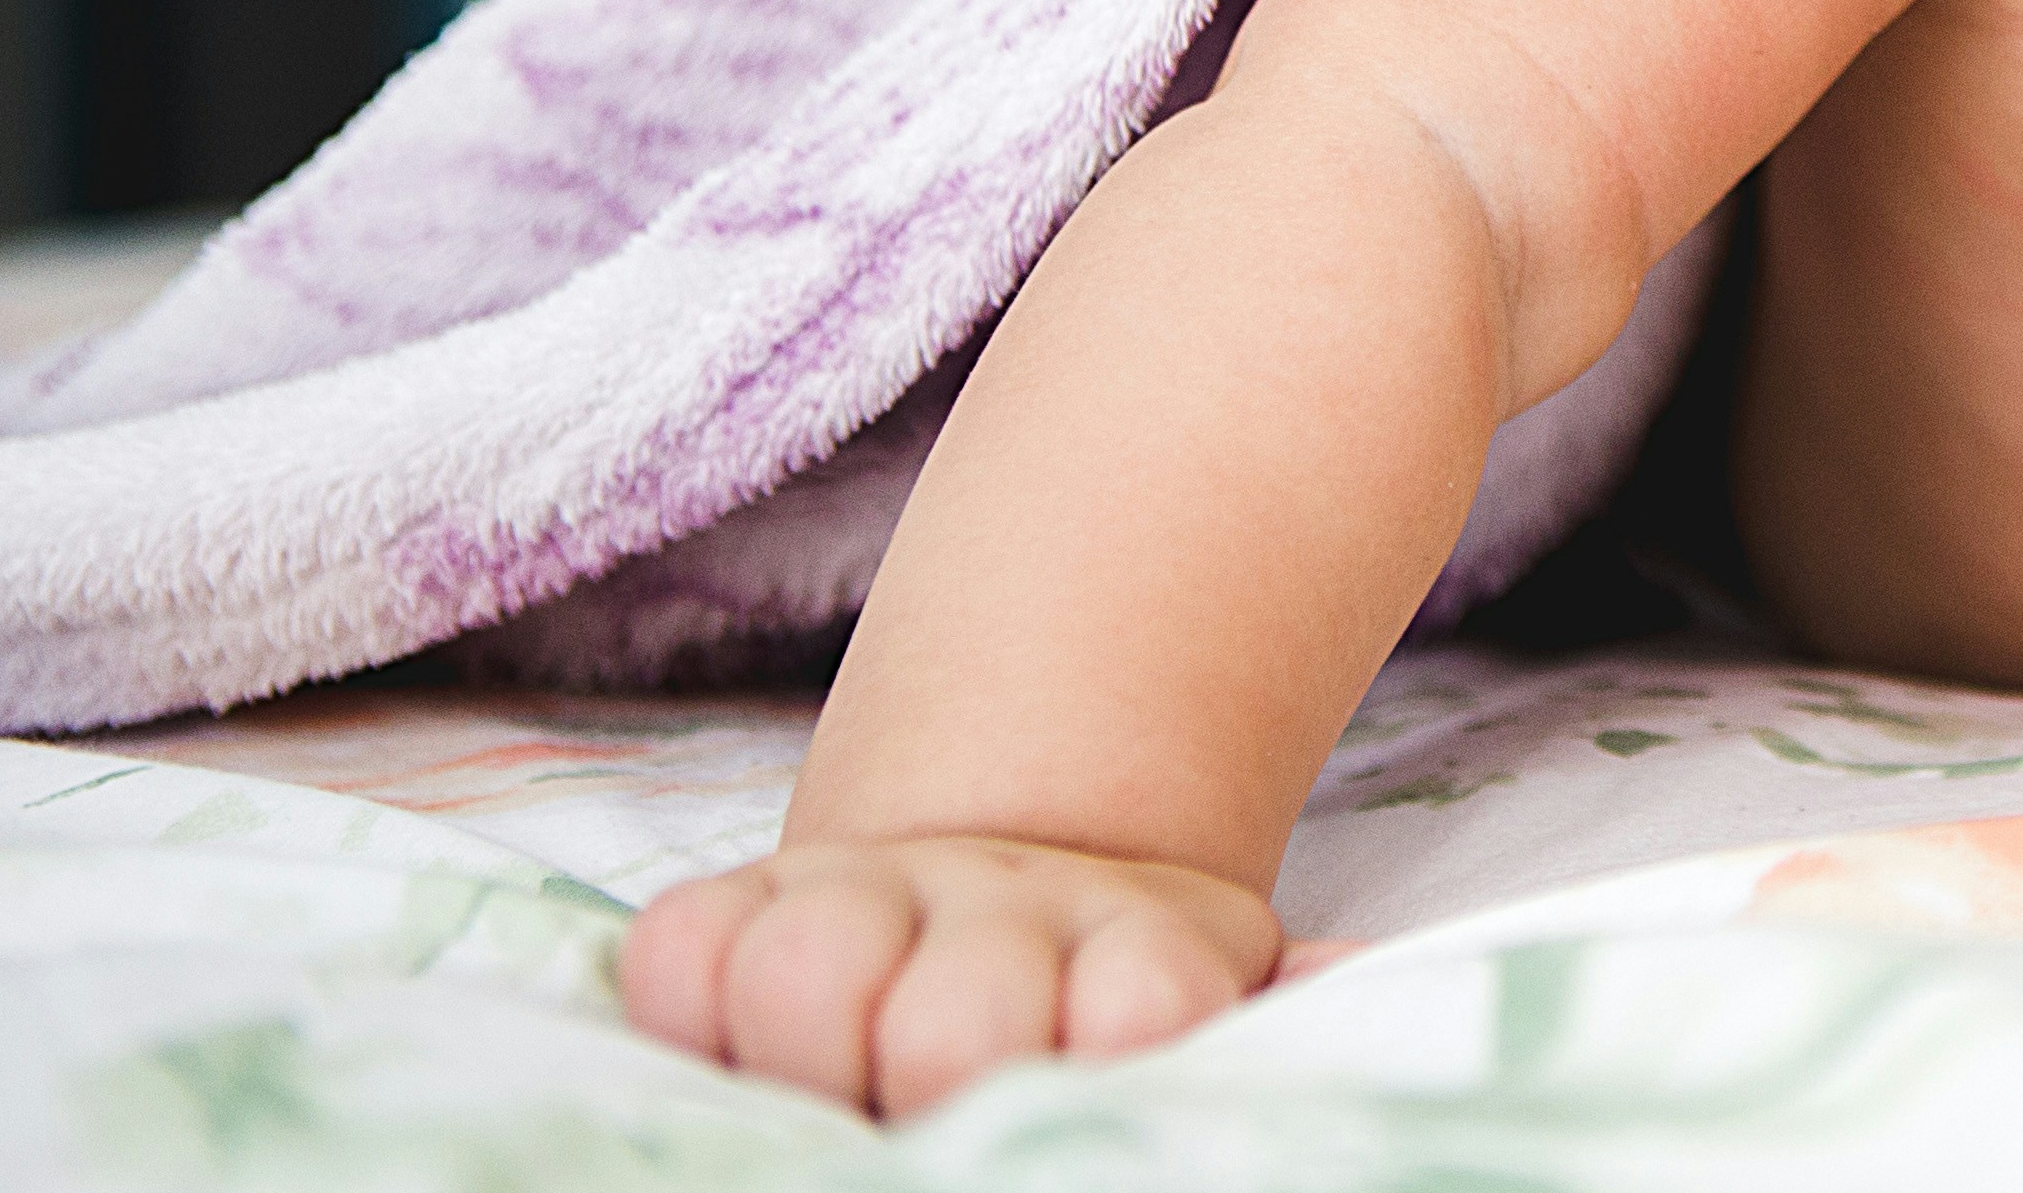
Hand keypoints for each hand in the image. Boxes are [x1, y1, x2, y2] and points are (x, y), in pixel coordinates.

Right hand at [619, 834, 1281, 1115]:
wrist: (1017, 906)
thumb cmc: (1125, 1022)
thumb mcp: (1221, 1020)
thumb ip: (1281, 1019)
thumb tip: (1340, 991)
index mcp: (1151, 967)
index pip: (1140, 1010)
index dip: (1113, 1048)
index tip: (1097, 1073)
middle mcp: (1009, 916)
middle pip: (955, 1027)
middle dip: (945, 1086)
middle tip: (952, 1120)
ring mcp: (870, 903)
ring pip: (806, 975)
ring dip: (817, 1050)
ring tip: (852, 1099)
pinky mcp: (743, 911)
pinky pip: (683, 956)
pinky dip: (701, 1008)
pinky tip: (751, 1057)